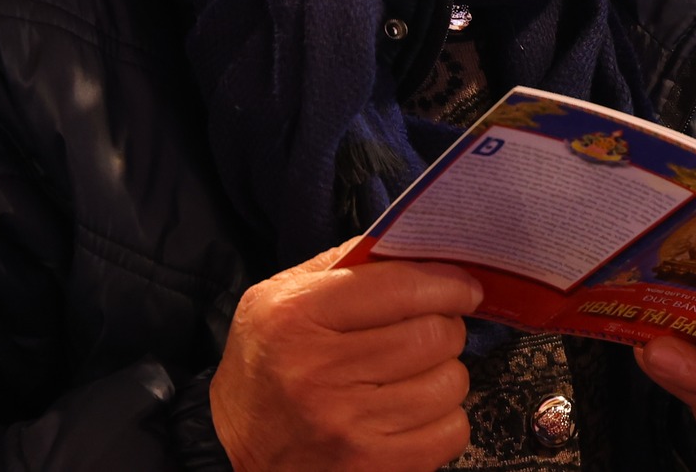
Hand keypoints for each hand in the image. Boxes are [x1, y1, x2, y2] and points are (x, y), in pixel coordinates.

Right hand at [209, 241, 481, 471]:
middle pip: (434, 335)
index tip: (465, 288)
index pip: (401, 288)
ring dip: (445, 374)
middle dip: (445, 326)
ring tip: (418, 373)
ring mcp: (349, 425)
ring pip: (450, 383)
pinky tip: (416, 411)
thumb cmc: (265, 364)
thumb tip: (410, 246)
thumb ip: (340, 266)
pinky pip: (450, 432)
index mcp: (298, 316)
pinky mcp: (372, 466)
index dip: (447, 283)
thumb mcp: (276, 299)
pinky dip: (445, 419)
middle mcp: (322, 371)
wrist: (230, 451)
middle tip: (432, 329)